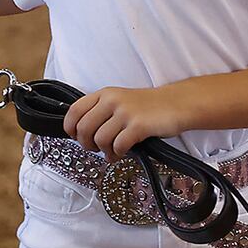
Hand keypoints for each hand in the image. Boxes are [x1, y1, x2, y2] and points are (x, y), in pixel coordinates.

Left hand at [62, 86, 189, 161]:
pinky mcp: (138, 125)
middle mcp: (112, 101)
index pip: (74, 110)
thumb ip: (100, 111)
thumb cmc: (148, 106)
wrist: (177, 104)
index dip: (70, 128)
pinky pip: (118, 146)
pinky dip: (117, 154)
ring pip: (99, 139)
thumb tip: (80, 132)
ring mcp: (125, 112)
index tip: (75, 137)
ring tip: (112, 152)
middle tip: (95, 148)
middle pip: (83, 128)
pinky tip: (122, 152)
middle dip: (86, 144)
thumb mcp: (119, 101)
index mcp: (104, 94)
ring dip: (104, 151)